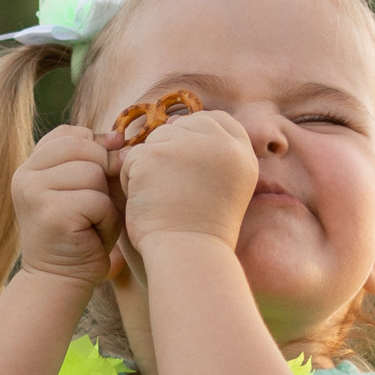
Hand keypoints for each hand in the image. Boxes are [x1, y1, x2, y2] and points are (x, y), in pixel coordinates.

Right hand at [13, 125, 122, 290]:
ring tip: (92, 222)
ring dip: (105, 200)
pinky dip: (106, 219)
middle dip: (102, 173)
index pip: (69, 133)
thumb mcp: (84, 189)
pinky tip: (93, 235)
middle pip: (83, 148)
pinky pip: (97, 200)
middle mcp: (25, 176)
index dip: (95, 147)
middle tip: (96, 205)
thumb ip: (96, 160)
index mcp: (30, 166)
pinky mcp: (51, 213)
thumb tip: (120, 137)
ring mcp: (34, 193)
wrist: (59, 281)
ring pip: (93, 173)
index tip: (102, 173)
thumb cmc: (79, 235)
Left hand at [111, 107, 258, 252]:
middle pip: (182, 126)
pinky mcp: (155, 155)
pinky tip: (148, 203)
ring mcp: (187, 146)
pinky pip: (133, 157)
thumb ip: (213, 154)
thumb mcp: (227, 187)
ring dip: (150, 167)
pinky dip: (132, 180)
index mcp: (242, 154)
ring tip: (163, 200)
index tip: (188, 159)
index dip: (198, 132)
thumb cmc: (202, 232)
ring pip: (155, 141)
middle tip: (174, 190)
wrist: (189, 255)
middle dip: (171, 151)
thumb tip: (174, 122)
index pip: (217, 119)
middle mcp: (220, 144)